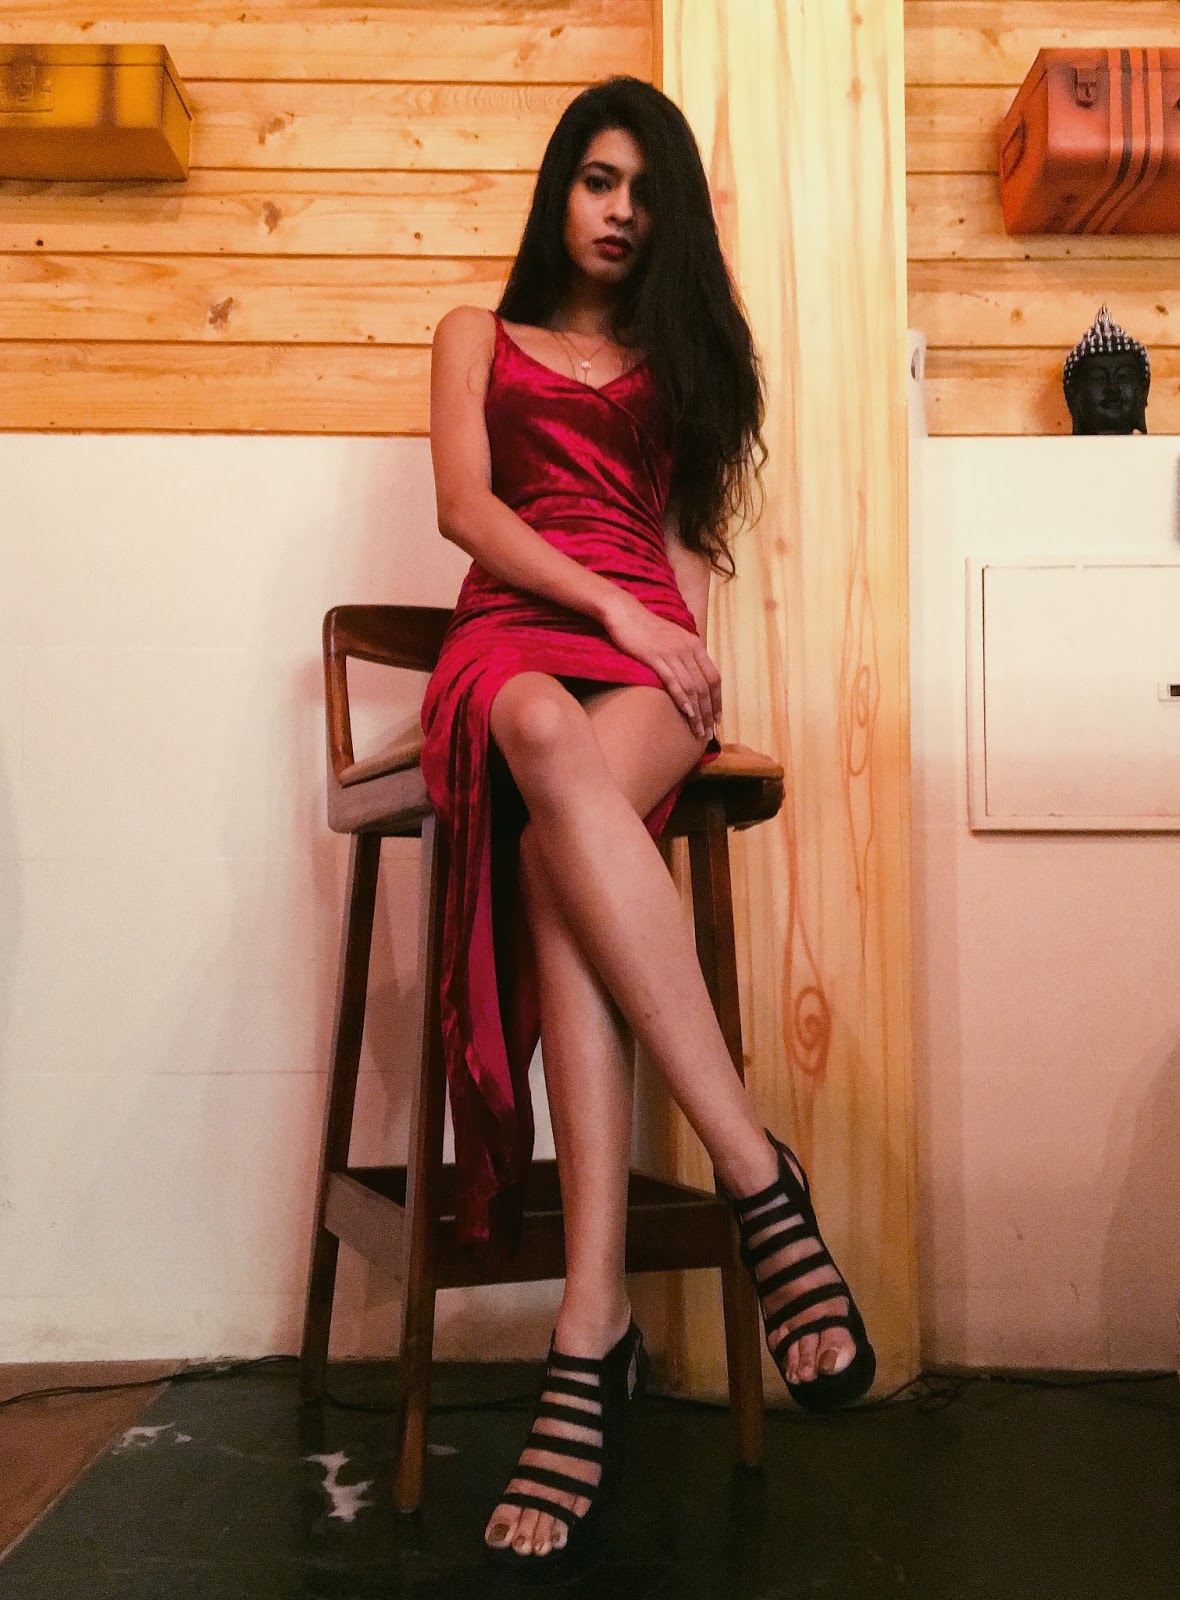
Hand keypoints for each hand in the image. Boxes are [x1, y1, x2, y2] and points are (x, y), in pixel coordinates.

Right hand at [601, 592, 721, 739]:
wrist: (624, 613)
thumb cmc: (645, 628)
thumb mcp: (672, 639)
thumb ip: (684, 655)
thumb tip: (691, 677)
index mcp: (695, 645)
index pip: (714, 677)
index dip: (718, 700)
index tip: (718, 719)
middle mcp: (688, 649)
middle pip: (706, 686)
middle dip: (709, 712)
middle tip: (709, 733)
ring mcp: (673, 653)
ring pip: (692, 688)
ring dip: (698, 713)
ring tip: (699, 731)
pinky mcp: (656, 658)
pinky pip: (674, 682)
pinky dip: (683, 700)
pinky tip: (687, 714)